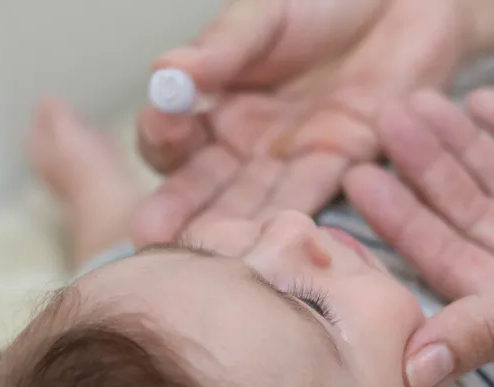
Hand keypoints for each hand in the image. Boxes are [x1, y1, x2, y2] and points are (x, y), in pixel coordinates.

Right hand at [130, 0, 469, 245]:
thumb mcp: (266, 13)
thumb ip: (224, 45)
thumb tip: (166, 71)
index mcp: (218, 105)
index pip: (175, 137)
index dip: (162, 136)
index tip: (162, 124)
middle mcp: (249, 144)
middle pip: (205, 187)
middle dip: (178, 213)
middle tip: (149, 236)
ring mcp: (294, 159)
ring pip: (254, 201)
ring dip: (229, 229)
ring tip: (205, 256)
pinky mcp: (345, 164)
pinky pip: (314, 195)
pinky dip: (291, 218)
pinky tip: (271, 241)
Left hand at [342, 89, 493, 386]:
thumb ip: (486, 328)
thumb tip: (408, 376)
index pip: (451, 268)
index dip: (402, 223)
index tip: (356, 180)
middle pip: (472, 222)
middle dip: (427, 173)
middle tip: (380, 123)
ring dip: (464, 148)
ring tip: (418, 105)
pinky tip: (484, 103)